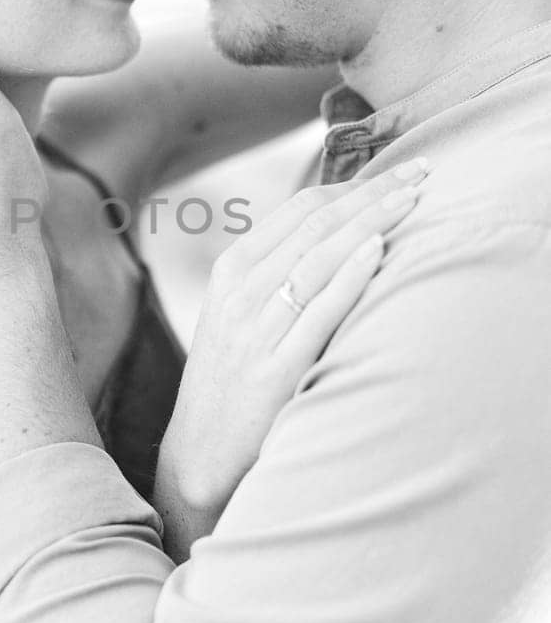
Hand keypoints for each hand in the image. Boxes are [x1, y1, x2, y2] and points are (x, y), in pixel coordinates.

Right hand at [158, 162, 428, 518]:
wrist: (200, 452)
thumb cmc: (230, 380)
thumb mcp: (238, 314)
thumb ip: (276, 272)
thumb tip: (337, 232)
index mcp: (232, 270)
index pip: (300, 209)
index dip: (353, 184)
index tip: (397, 171)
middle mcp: (241, 292)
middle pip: (317, 225)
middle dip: (374, 192)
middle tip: (422, 170)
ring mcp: (255, 330)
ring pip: (319, 258)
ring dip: (371, 222)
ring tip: (413, 199)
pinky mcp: (274, 370)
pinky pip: (316, 312)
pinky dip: (348, 277)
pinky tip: (376, 251)